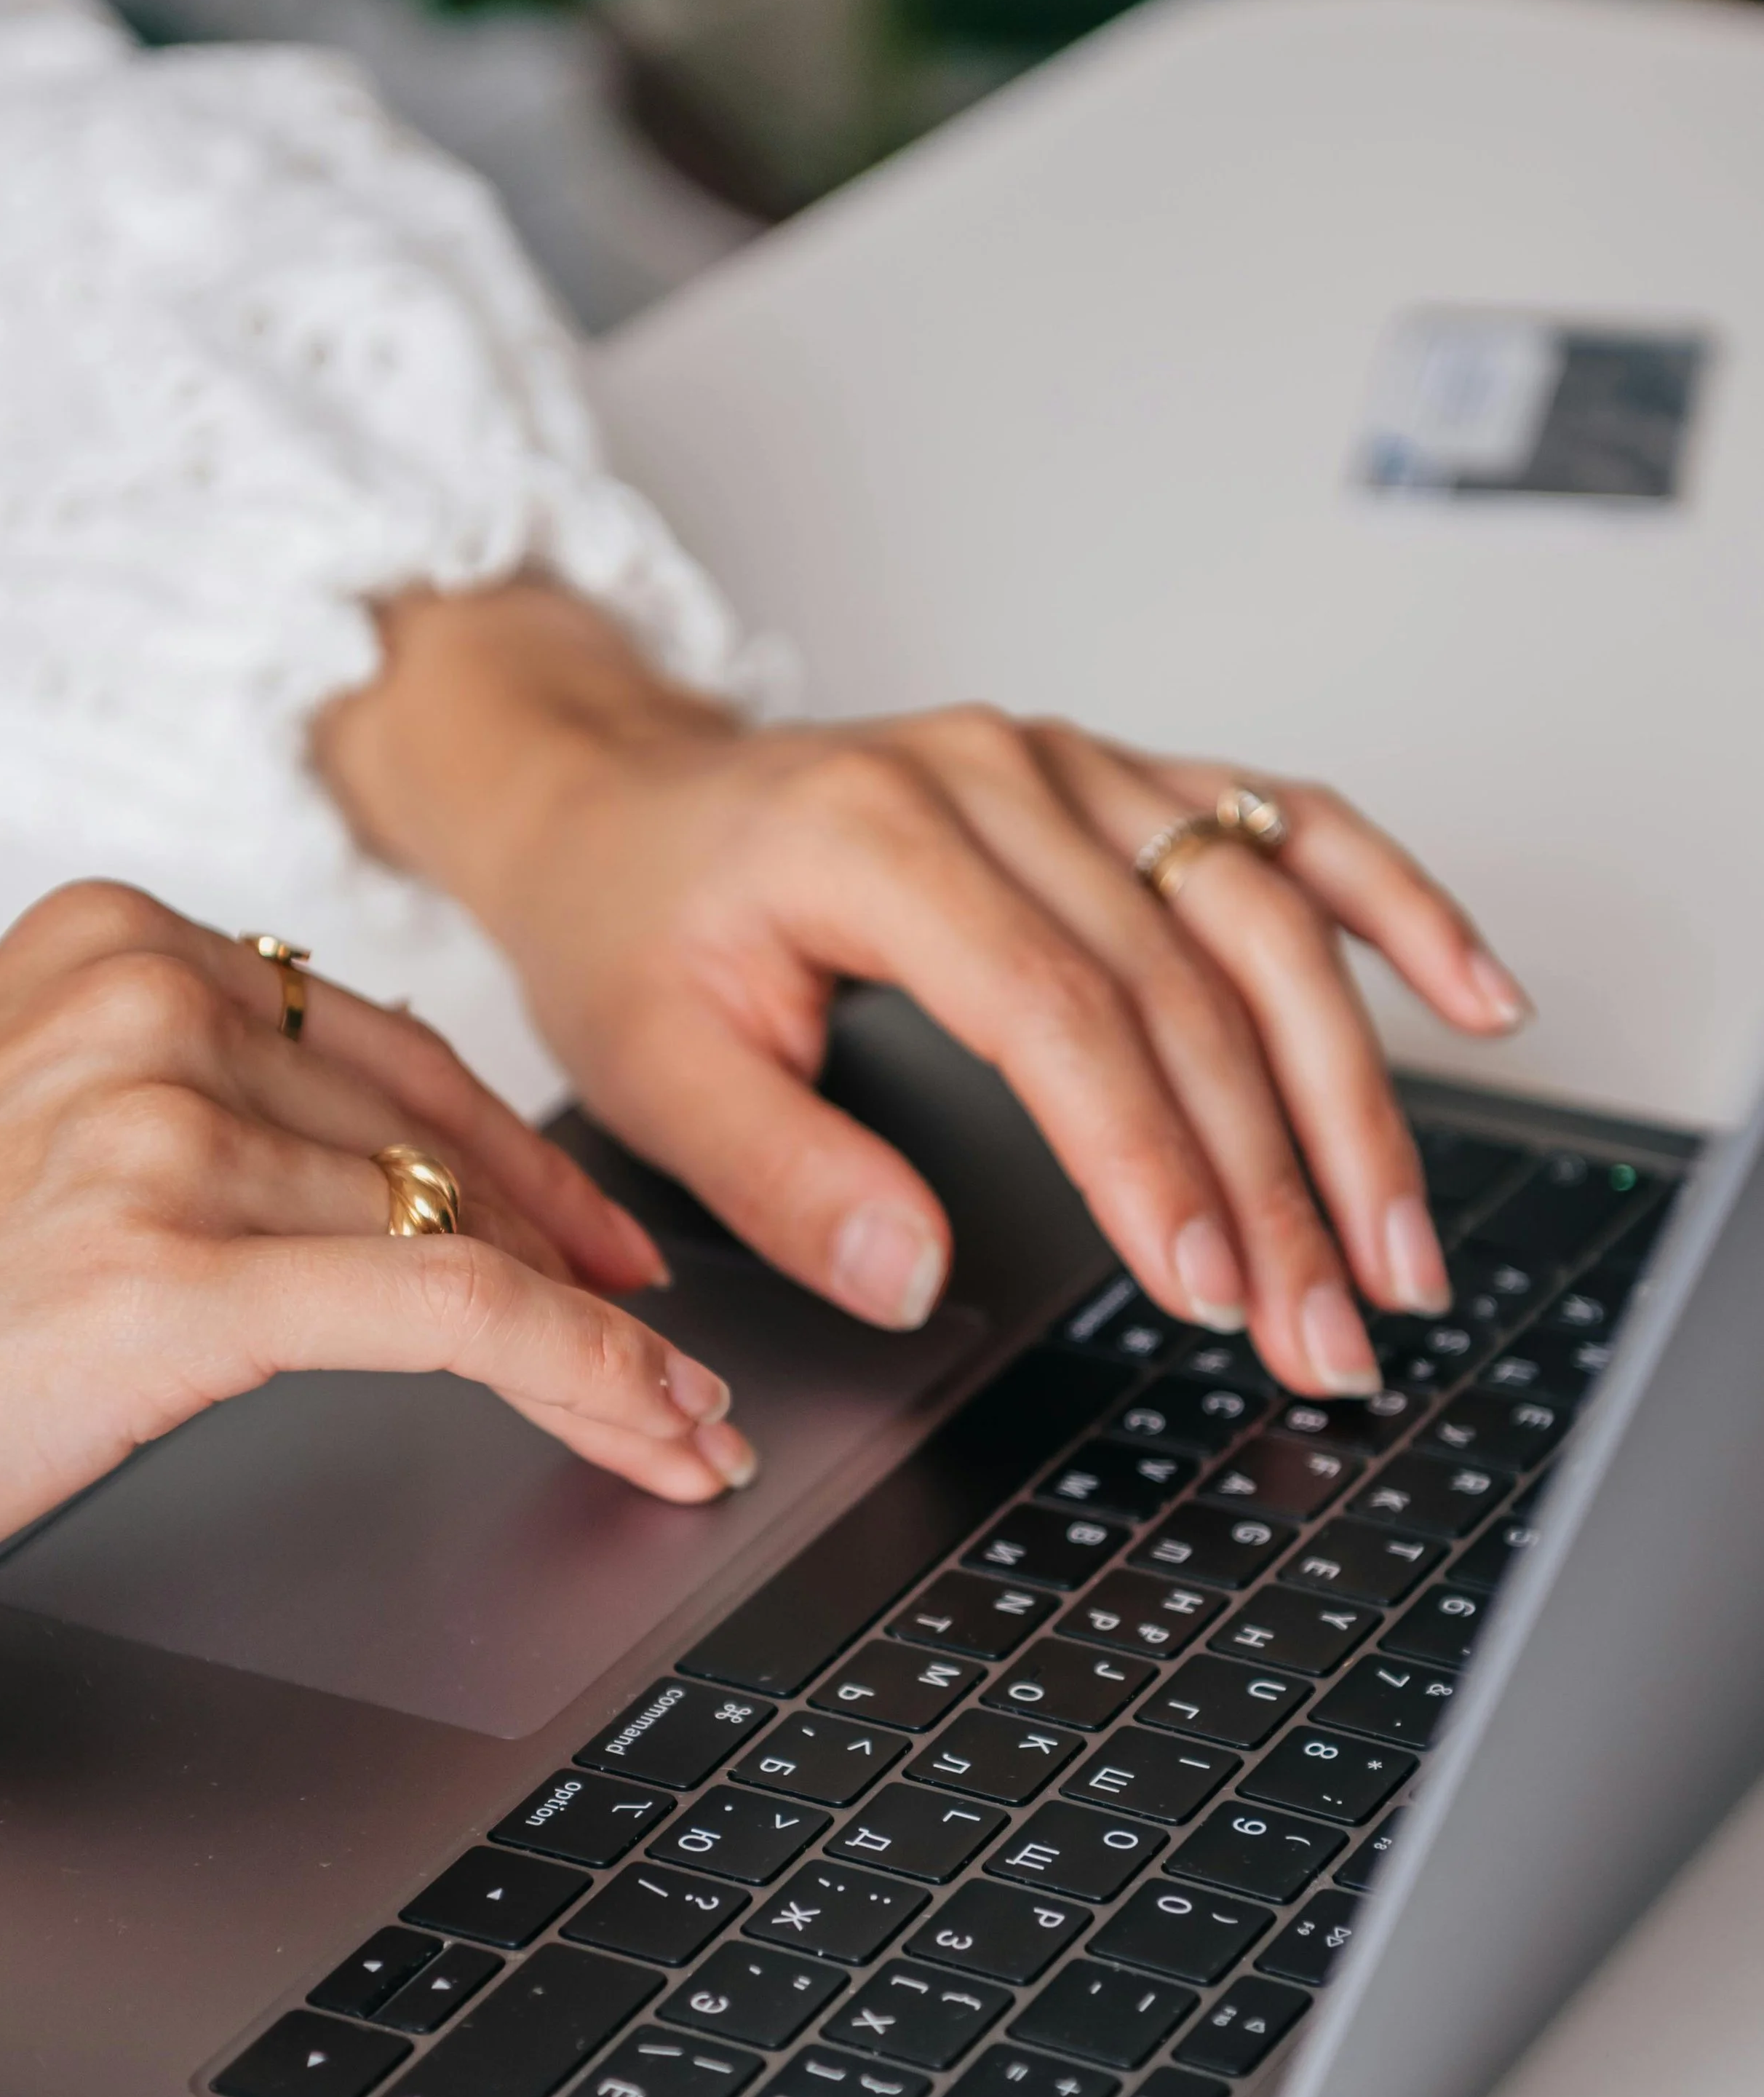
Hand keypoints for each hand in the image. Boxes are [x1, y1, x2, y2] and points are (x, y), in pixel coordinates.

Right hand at [0, 880, 757, 1569]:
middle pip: (439, 1137)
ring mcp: (157, 1126)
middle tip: (666, 1343)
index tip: (604, 1234)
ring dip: (597, 1344)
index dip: (525, 1152)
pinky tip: (650, 1425)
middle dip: (574, 1255)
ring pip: (461, 1230)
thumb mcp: (34, 1136)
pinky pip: (449, 1313)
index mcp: (113, 945)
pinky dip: (581, 1374)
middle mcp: (142, 1002)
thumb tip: (378, 1175)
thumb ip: (188, 1109)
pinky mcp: (172, 1266)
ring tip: (670, 1423)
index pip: (387, 1046)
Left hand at [319, 584, 1530, 1400]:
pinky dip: (1390, 905)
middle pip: (1187, 984)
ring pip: (1261, 918)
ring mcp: (1072, 768)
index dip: (1152, 1160)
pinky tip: (1475, 996)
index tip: (1210, 1287)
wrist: (621, 799)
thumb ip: (778, 1172)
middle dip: (1276, 1176)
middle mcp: (998, 779)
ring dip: (1354, 1087)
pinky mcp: (1116, 781)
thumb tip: (914, 1276)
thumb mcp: (646, 1066)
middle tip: (1328, 1328)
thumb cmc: (634, 924)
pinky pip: (1282, 823)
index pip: (1060, 1013)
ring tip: (1403, 1241)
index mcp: (875, 837)